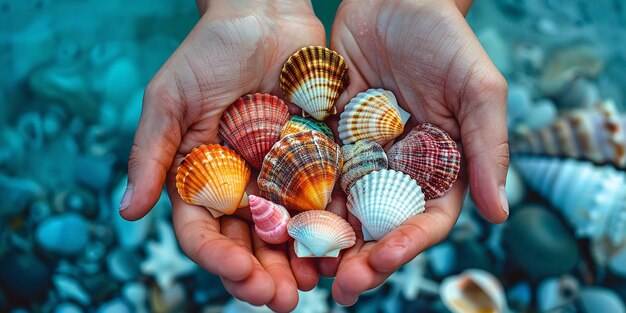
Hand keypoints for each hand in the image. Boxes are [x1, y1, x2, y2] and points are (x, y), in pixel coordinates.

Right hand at [119, 1, 324, 310]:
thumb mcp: (170, 99)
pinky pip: (323, 199)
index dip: (218, 257)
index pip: (203, 231)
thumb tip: (128, 213)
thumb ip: (151, 154)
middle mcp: (240, 185)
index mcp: (201, 178)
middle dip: (263, 274)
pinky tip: (342, 248)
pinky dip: (330, 226)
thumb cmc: (209, 51)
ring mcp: (278, 176)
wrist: (264, 15)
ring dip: (298, 262)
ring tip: (313, 285)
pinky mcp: (314, 160)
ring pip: (287, 232)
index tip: (240, 273)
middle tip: (282, 300)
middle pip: (248, 243)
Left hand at [328, 0, 508, 304]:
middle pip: (380, 225)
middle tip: (341, 288)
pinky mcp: (327, 136)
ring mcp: (360, 155)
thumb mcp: (478, 89)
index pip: (425, 219)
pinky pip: (311, 173)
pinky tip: (283, 222)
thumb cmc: (445, 39)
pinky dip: (299, 199)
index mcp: (438, 166)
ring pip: (342, 208)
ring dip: (326, 241)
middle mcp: (397, 169)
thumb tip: (501, 214)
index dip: (406, 245)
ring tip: (306, 267)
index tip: (382, 262)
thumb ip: (488, 148)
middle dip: (362, 258)